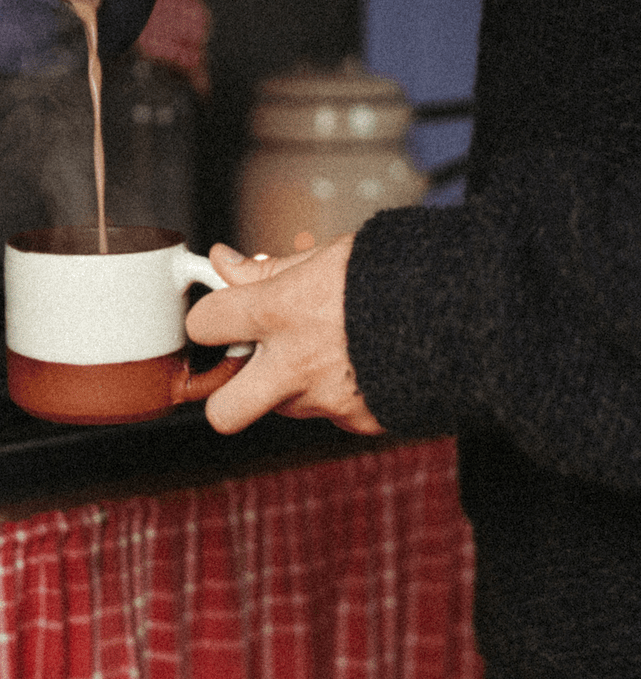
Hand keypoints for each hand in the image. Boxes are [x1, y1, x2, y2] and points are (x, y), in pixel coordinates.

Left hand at [185, 235, 385, 435]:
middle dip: (225, 395)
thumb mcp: (328, 256)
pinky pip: (330, 414)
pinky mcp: (363, 422)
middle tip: (244, 366)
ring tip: (324, 347)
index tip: (218, 314)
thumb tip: (223, 264)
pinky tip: (360, 363)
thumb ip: (268, 270)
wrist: (475, 311)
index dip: (206, 319)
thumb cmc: (400, 273)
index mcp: (283, 312)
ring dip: (288, 385)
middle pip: (223, 412)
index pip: (203, 326)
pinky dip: (336, 393)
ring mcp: (330, 401)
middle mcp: (299, 364)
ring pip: (283, 409)